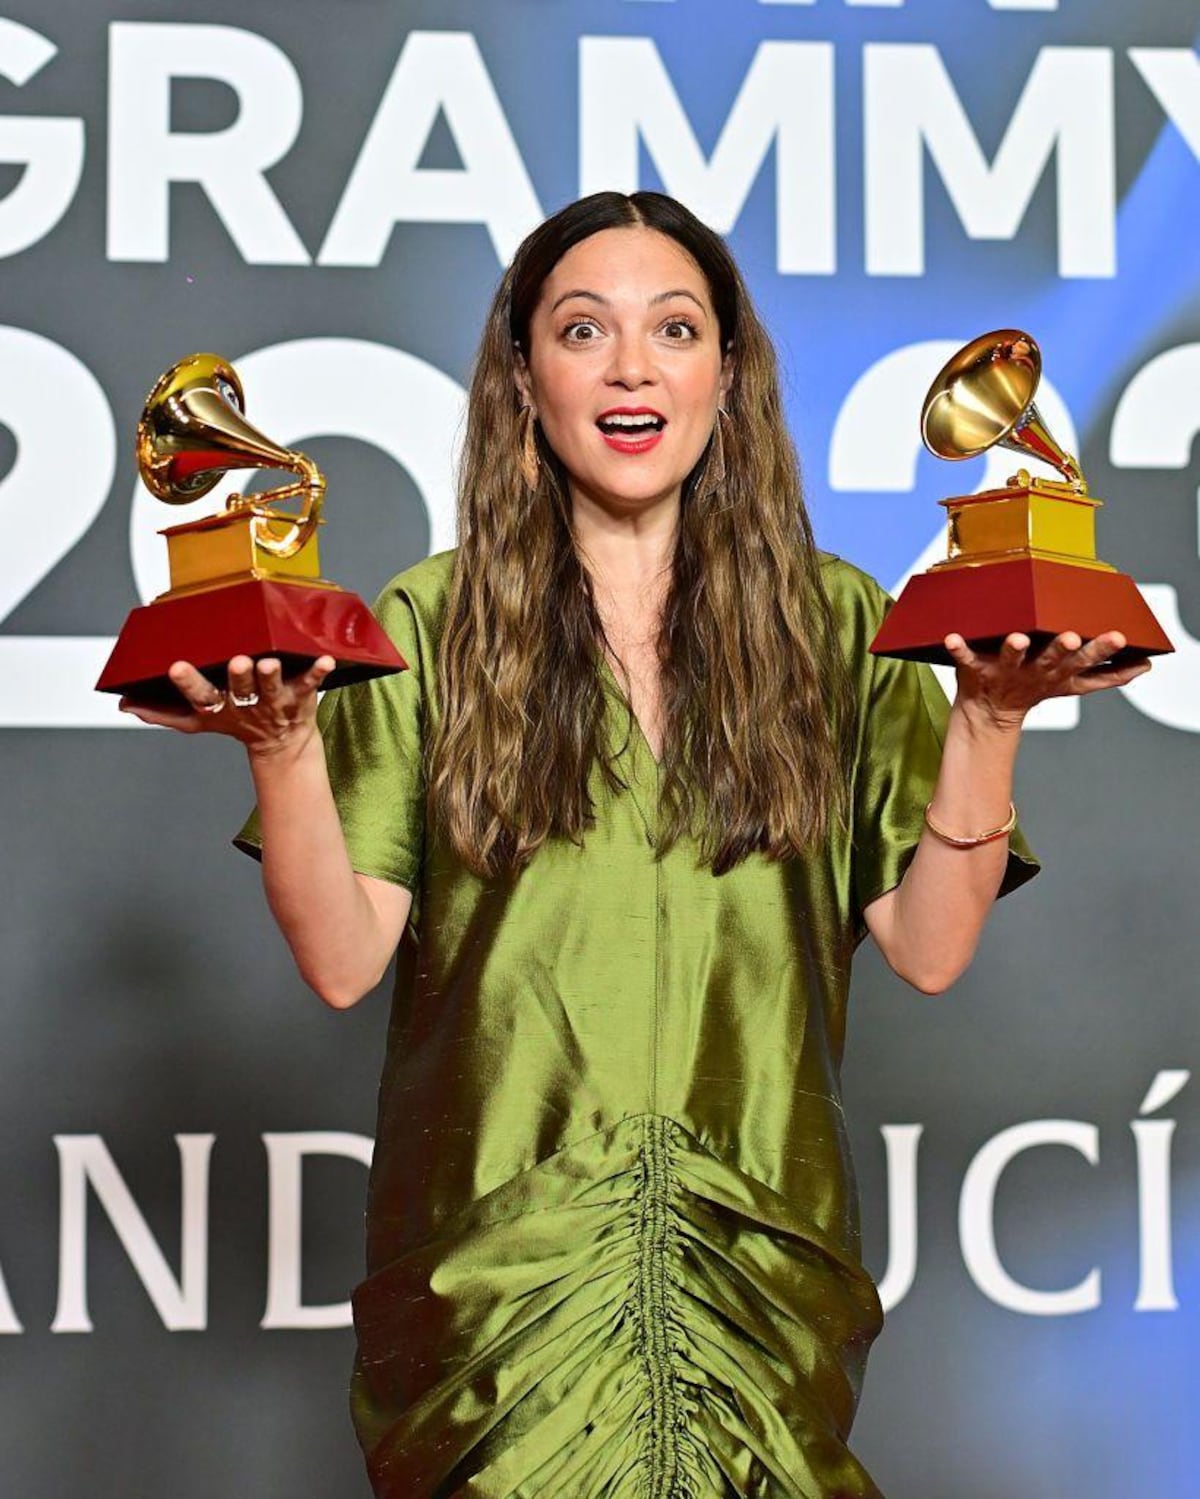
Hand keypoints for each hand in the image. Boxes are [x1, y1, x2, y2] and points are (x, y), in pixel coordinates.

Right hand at [119, 653, 336, 757]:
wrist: (282, 745)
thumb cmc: (238, 722)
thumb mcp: (198, 720)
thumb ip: (163, 711)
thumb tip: (125, 704)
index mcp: (219, 706)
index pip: (199, 696)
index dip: (187, 683)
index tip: (175, 667)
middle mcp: (247, 703)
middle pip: (239, 690)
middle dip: (237, 678)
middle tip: (236, 662)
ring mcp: (275, 701)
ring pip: (273, 688)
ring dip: (272, 675)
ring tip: (270, 662)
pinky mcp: (301, 696)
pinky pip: (310, 683)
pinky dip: (317, 672)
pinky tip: (324, 659)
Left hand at [944, 630, 1152, 730]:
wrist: (989, 714)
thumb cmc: (1034, 687)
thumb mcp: (1072, 684)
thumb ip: (1108, 675)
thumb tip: (1146, 666)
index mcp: (1058, 672)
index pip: (1085, 662)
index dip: (1102, 651)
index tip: (1119, 637)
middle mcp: (1034, 671)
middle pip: (1052, 660)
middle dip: (1064, 649)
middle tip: (1075, 637)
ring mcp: (1004, 671)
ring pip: (1011, 659)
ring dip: (1014, 649)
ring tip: (1018, 639)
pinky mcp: (975, 669)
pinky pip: (965, 658)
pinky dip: (958, 649)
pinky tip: (951, 636)